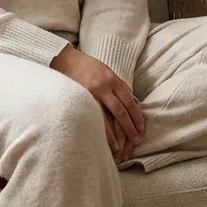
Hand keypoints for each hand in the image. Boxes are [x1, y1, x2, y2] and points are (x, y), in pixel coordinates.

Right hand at [50, 45, 145, 160]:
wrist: (64, 59)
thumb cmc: (85, 66)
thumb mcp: (105, 71)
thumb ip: (117, 86)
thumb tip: (133, 100)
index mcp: (113, 79)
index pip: (130, 101)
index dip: (137, 116)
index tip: (141, 128)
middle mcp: (106, 86)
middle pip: (123, 109)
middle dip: (132, 126)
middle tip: (137, 140)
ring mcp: (94, 93)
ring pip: (114, 115)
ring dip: (121, 131)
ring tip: (124, 147)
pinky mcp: (82, 98)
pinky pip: (97, 118)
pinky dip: (104, 131)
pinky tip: (107, 141)